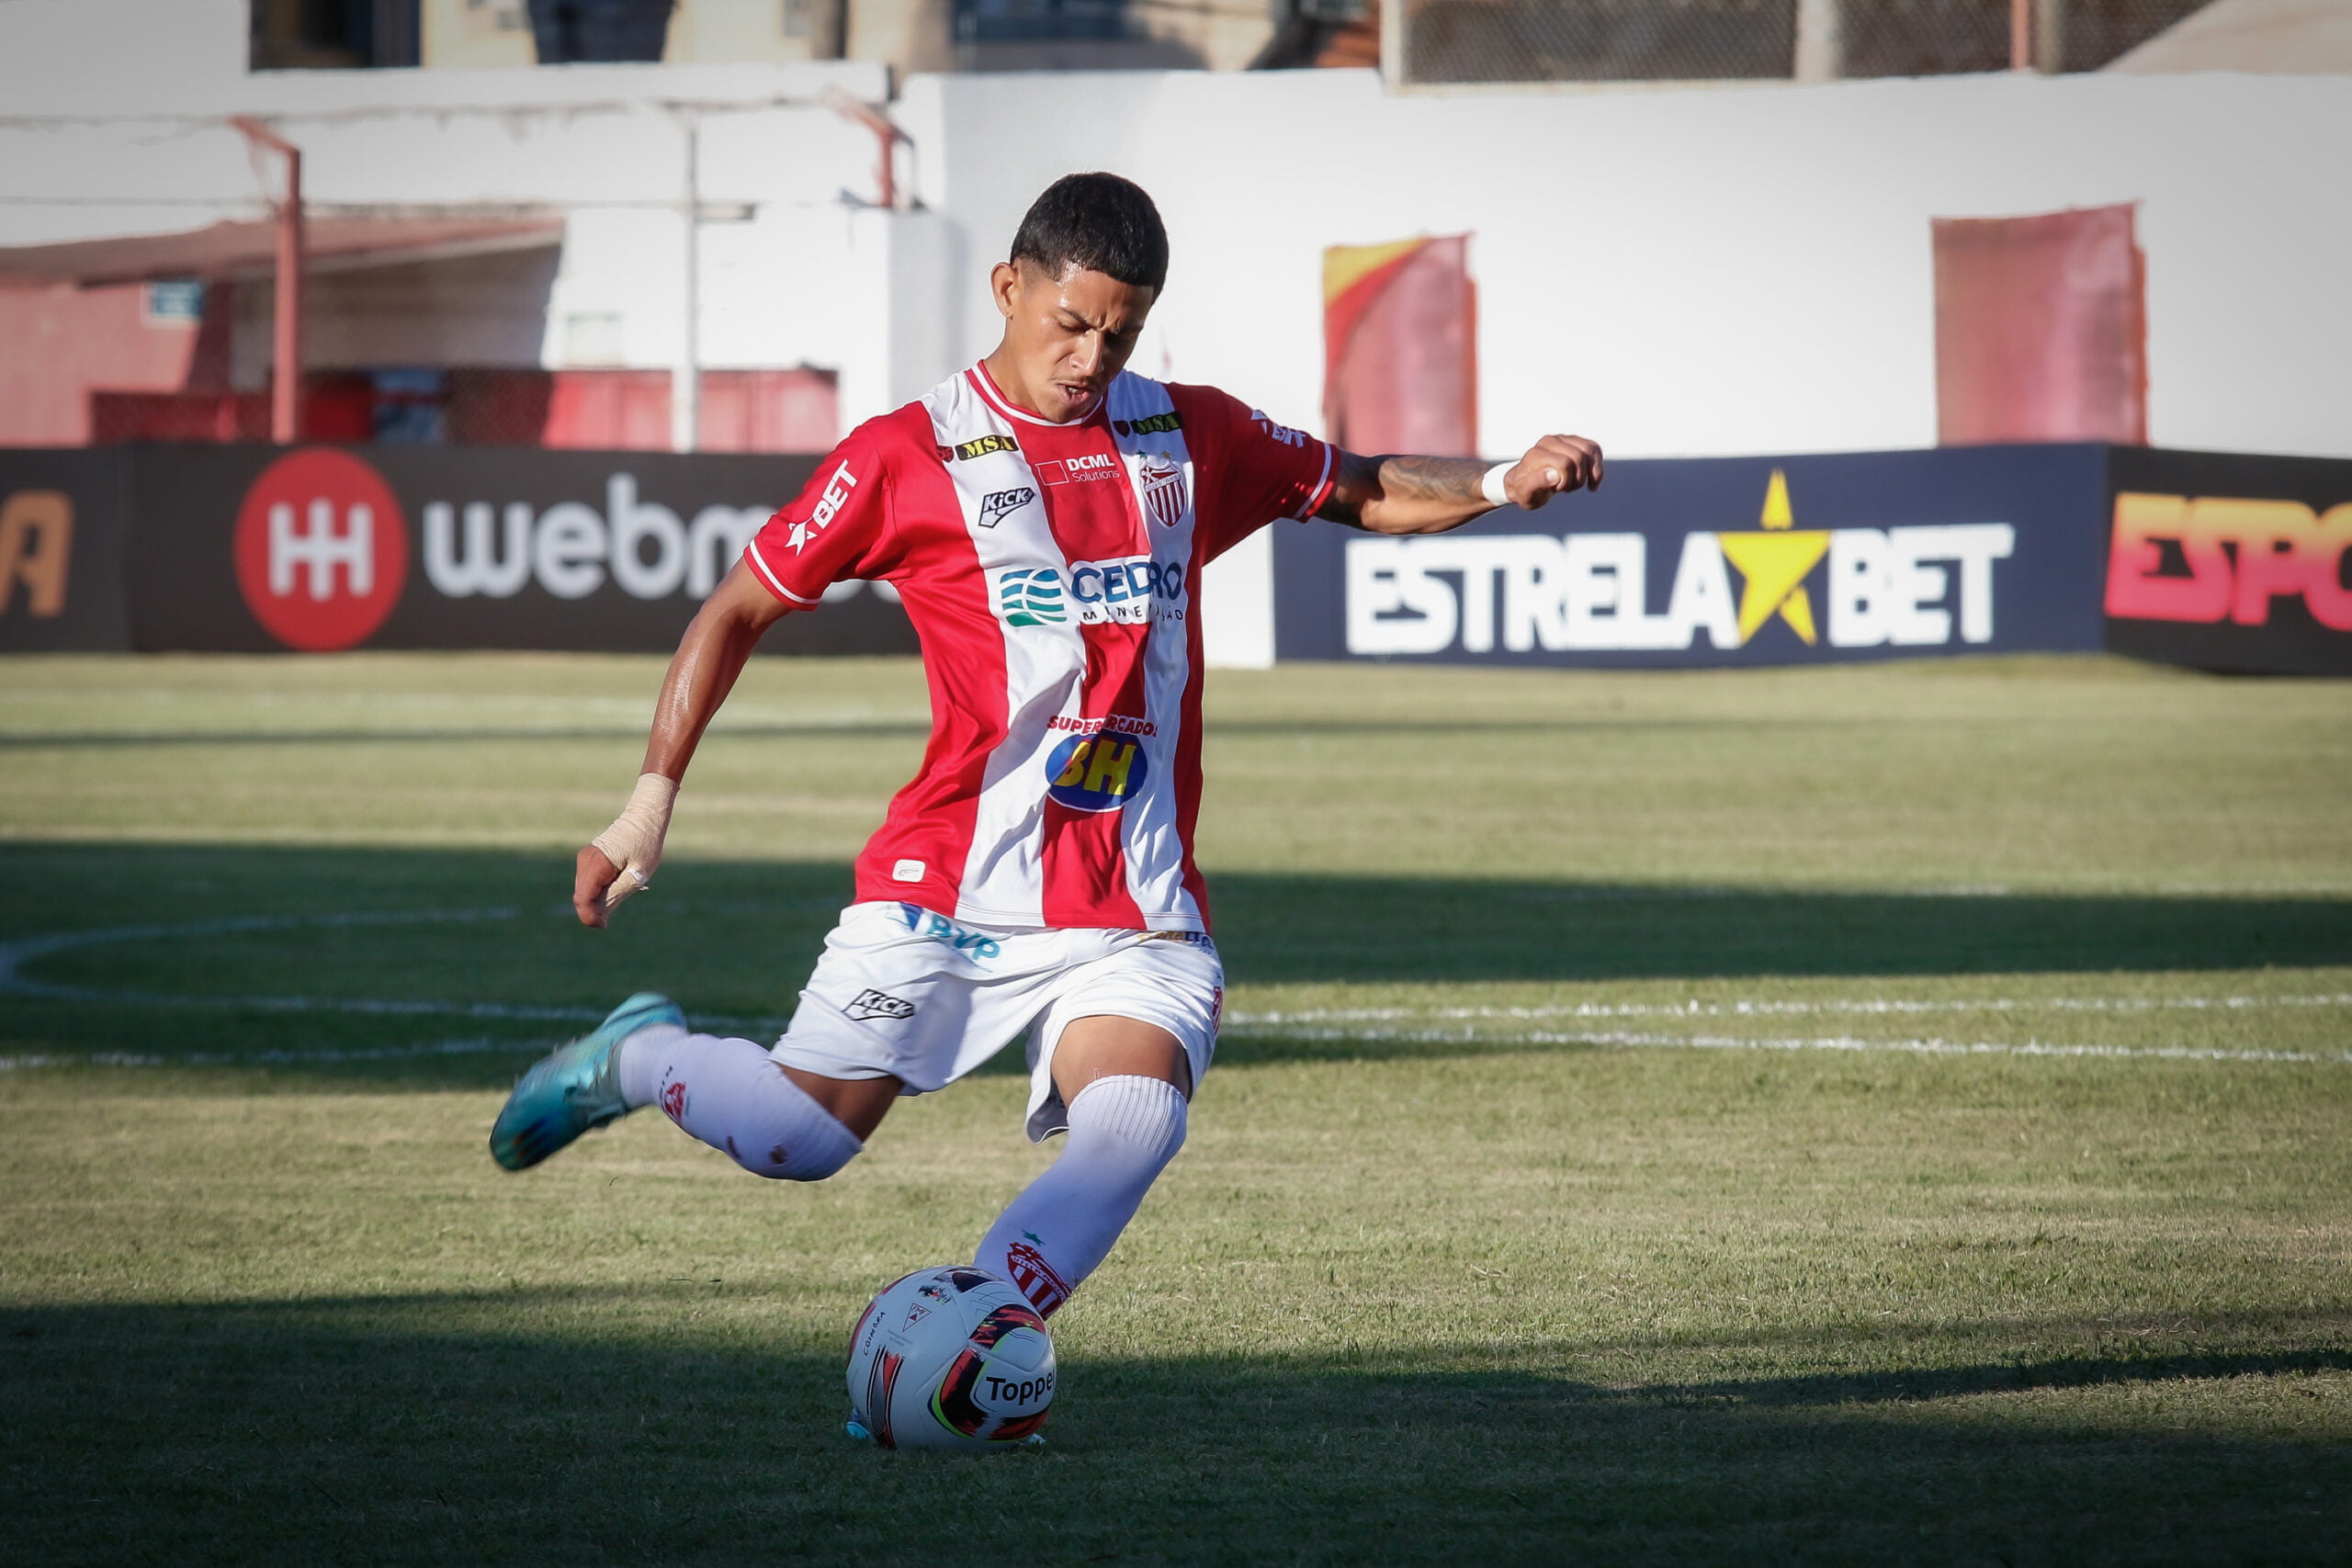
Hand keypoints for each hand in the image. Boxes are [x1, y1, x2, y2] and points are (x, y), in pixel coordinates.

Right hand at [573, 772, 676, 928]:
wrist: (645, 818)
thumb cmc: (646, 845)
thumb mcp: (636, 875)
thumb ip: (615, 895)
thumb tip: (598, 917)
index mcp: (596, 864)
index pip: (582, 899)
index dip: (590, 917)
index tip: (604, 925)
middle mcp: (584, 862)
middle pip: (581, 898)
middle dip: (595, 910)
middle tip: (620, 905)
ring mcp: (584, 861)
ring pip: (584, 892)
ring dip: (598, 900)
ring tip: (623, 887)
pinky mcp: (588, 862)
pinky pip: (589, 884)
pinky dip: (600, 892)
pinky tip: (618, 883)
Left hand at [1506, 435, 1603, 508]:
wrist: (1523, 483)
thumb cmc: (1523, 489)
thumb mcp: (1524, 492)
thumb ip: (1536, 483)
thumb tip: (1554, 474)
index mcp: (1537, 453)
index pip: (1564, 463)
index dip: (1566, 481)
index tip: (1557, 489)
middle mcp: (1550, 442)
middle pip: (1579, 457)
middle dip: (1578, 478)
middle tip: (1566, 488)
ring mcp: (1562, 439)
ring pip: (1590, 450)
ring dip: (1590, 472)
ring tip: (1577, 484)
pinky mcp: (1573, 442)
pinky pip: (1594, 449)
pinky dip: (1597, 467)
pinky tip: (1592, 481)